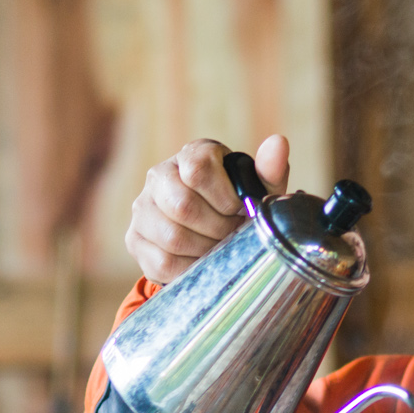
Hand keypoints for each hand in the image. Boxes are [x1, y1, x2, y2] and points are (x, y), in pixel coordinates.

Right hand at [126, 134, 290, 283]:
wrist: (213, 237)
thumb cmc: (240, 208)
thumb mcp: (260, 191)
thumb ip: (270, 170)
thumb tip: (278, 143)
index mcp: (192, 154)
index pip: (197, 168)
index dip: (225, 197)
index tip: (240, 210)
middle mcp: (160, 175)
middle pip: (182, 206)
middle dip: (218, 228)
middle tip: (233, 235)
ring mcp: (142, 208)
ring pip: (172, 237)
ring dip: (205, 250)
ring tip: (220, 249)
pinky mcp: (134, 239)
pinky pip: (162, 262)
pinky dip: (190, 268)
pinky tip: (203, 262)